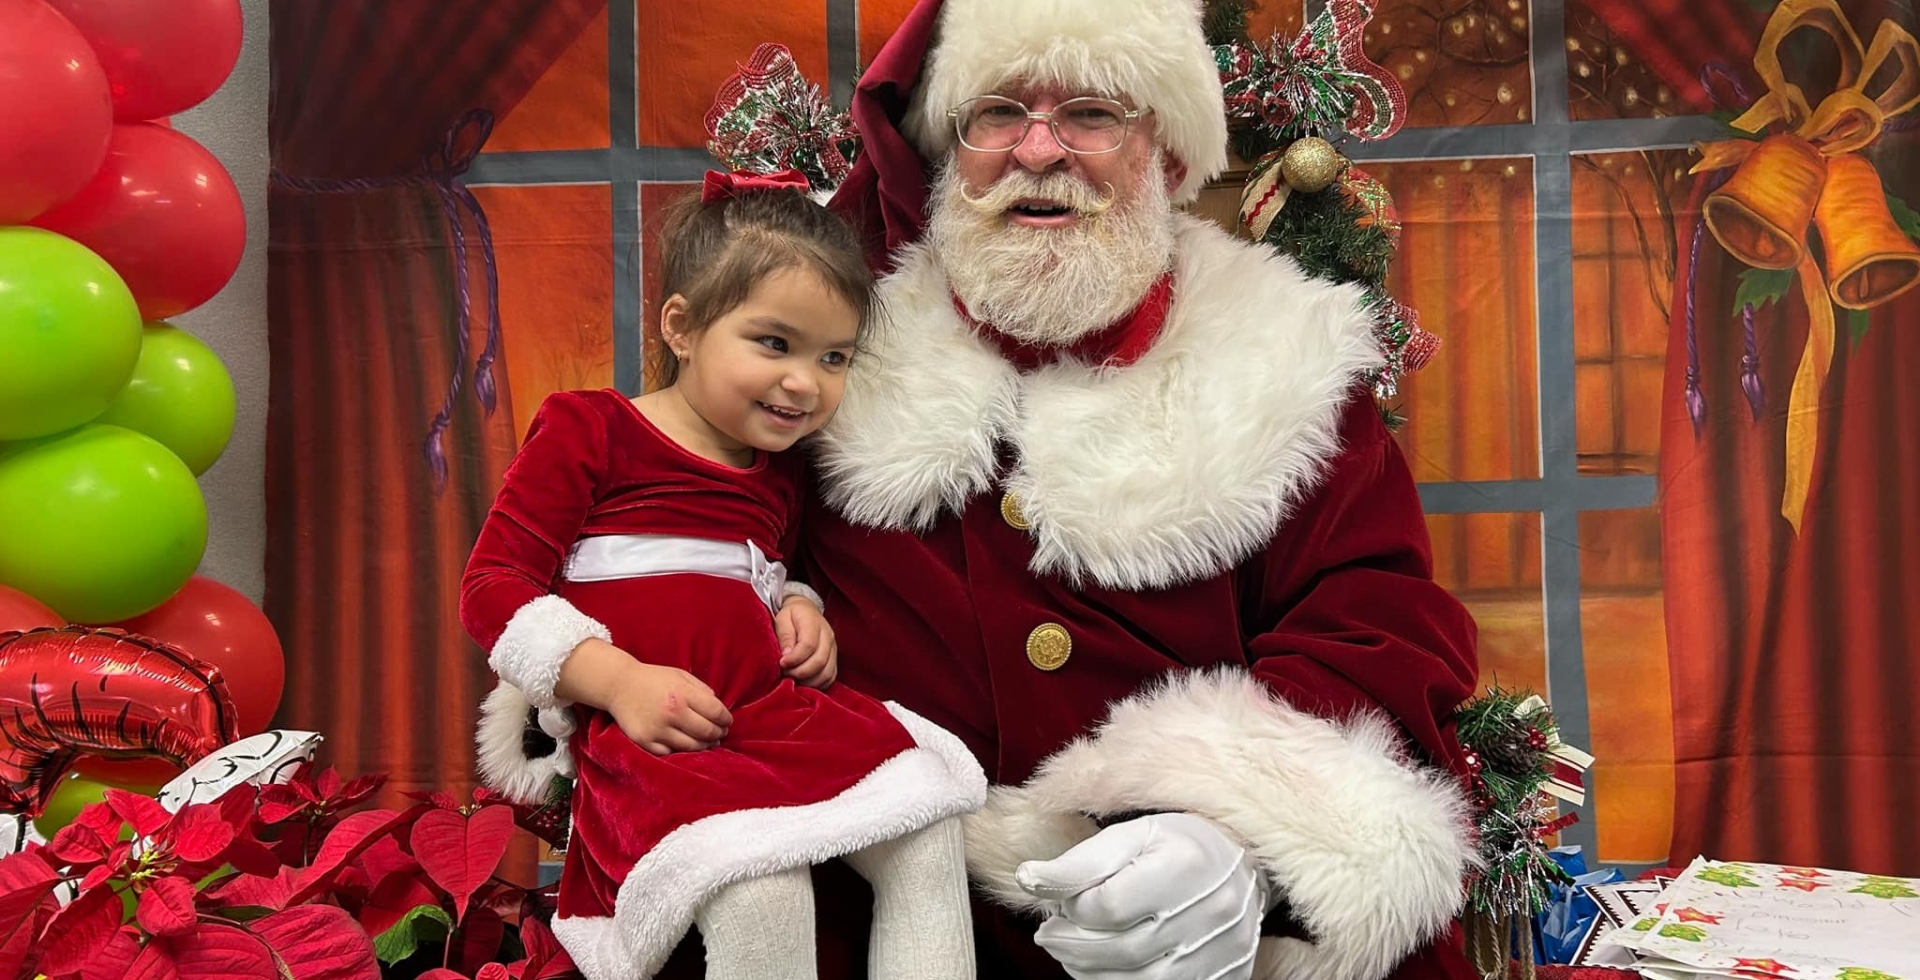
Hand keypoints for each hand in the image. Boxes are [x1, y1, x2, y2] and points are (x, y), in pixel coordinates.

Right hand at [590, 642, 732, 754]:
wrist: (619, 685)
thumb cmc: (654, 679)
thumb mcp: (681, 676)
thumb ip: (703, 690)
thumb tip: (720, 711)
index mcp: (682, 693)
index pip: (716, 712)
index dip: (726, 719)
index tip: (727, 721)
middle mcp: (671, 712)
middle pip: (707, 732)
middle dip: (719, 734)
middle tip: (720, 733)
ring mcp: (657, 729)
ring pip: (692, 747)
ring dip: (705, 746)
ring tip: (708, 742)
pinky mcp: (645, 741)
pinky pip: (672, 753)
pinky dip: (682, 751)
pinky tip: (686, 744)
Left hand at [775, 597, 837, 688]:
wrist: (806, 611)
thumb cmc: (791, 616)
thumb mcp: (782, 618)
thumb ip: (785, 635)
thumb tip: (786, 655)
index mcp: (814, 624)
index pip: (809, 645)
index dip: (794, 658)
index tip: (781, 663)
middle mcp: (828, 637)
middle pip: (819, 661)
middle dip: (799, 672)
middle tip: (785, 673)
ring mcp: (833, 649)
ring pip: (826, 673)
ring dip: (808, 681)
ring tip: (793, 678)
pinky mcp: (834, 659)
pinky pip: (830, 677)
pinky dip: (817, 684)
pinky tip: (803, 682)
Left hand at [1016, 812, 1266, 979]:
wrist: (1244, 863)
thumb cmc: (1179, 844)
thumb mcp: (1131, 835)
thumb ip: (1080, 861)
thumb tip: (1028, 879)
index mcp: (1186, 866)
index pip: (1109, 905)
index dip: (1074, 907)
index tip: (1063, 900)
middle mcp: (1211, 912)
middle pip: (1120, 949)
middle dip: (1071, 945)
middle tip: (1049, 934)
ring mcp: (1222, 951)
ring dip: (1090, 972)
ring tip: (1070, 951)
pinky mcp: (1226, 976)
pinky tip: (1103, 967)